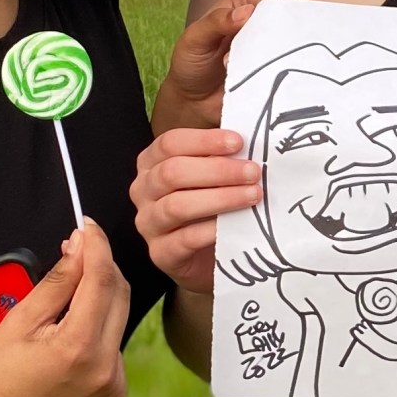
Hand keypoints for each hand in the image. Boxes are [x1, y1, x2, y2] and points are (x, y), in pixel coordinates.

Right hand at [0, 222, 130, 396]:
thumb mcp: (19, 321)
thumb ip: (56, 282)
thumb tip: (81, 247)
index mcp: (78, 346)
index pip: (101, 280)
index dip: (97, 247)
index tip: (89, 227)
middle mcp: (105, 367)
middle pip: (120, 297)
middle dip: (102, 269)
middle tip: (79, 253)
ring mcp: (114, 386)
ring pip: (119, 323)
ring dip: (99, 304)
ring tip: (65, 307)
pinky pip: (115, 350)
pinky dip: (100, 335)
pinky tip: (72, 341)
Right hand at [130, 127, 261, 293]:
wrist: (208, 257)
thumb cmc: (211, 207)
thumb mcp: (213, 177)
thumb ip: (222, 156)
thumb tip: (250, 138)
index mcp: (151, 164)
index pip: (169, 143)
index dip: (204, 140)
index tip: (238, 142)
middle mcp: (143, 191)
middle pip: (172, 172)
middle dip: (218, 170)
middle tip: (253, 171)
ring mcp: (148, 223)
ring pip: (177, 205)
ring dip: (220, 198)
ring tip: (253, 195)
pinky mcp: (161, 253)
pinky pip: (184, 239)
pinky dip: (212, 229)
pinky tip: (235, 223)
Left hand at [150, 0, 278, 133]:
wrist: (194, 103)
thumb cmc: (191, 64)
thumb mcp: (195, 39)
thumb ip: (216, 22)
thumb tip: (247, 11)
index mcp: (240, 3)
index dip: (268, 7)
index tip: (258, 26)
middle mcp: (258, 21)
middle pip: (282, 18)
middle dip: (270, 34)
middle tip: (249, 50)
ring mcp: (267, 46)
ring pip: (287, 43)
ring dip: (269, 56)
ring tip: (243, 67)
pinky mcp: (273, 69)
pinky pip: (286, 66)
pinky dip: (275, 71)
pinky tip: (253, 78)